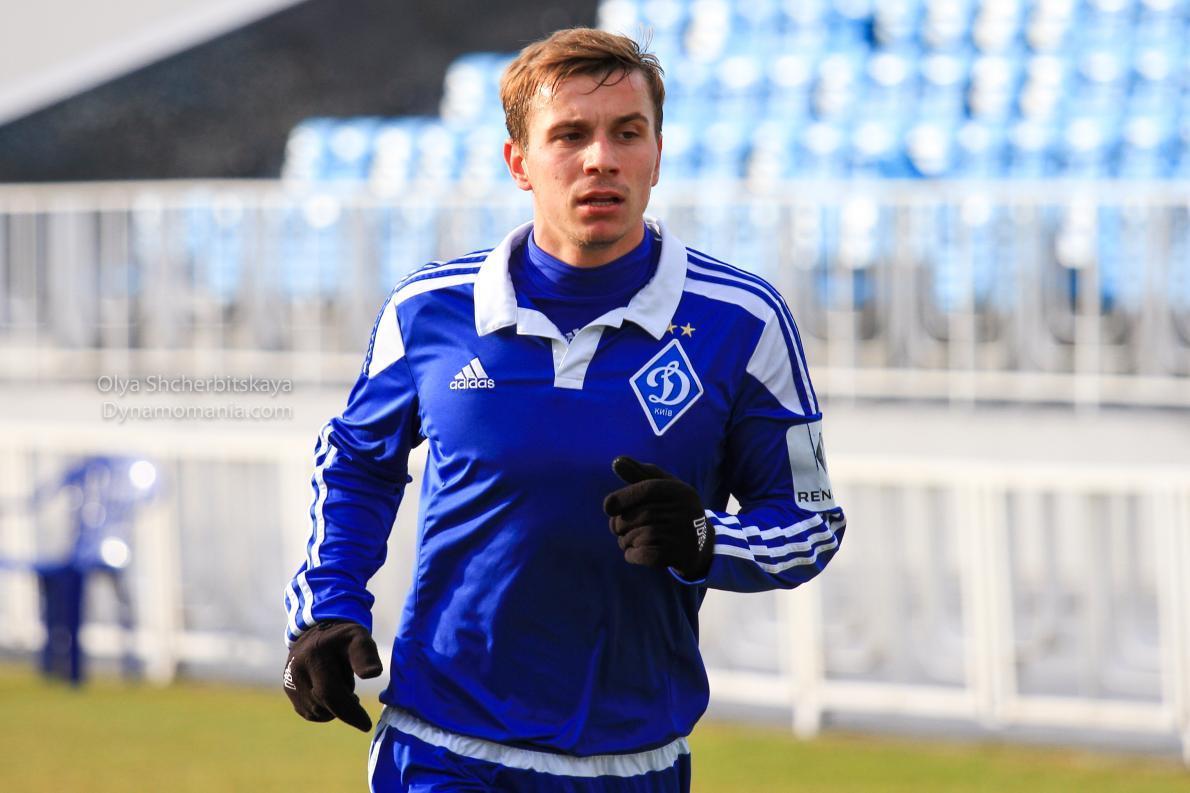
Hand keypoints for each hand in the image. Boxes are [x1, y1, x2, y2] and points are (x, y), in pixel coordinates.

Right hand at [283, 620, 382, 731]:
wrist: (318, 630)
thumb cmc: (344, 638)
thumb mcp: (360, 639)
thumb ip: (366, 655)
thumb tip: (372, 674)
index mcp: (315, 655)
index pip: (331, 693)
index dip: (349, 712)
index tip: (367, 726)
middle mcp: (298, 668)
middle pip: (322, 705)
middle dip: (345, 712)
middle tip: (358, 704)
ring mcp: (289, 679)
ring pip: (315, 711)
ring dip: (333, 709)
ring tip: (344, 689)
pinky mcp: (288, 688)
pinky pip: (307, 711)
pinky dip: (323, 710)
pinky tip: (332, 695)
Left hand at [602, 456, 713, 579]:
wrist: (699, 544)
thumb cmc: (671, 509)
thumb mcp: (661, 487)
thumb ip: (638, 473)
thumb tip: (616, 461)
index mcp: (680, 491)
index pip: (647, 489)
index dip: (623, 497)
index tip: (608, 507)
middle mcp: (685, 511)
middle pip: (639, 515)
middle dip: (619, 524)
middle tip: (617, 529)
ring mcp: (683, 534)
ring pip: (639, 536)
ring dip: (625, 541)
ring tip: (628, 541)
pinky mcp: (679, 555)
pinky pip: (645, 555)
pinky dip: (632, 555)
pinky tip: (633, 553)